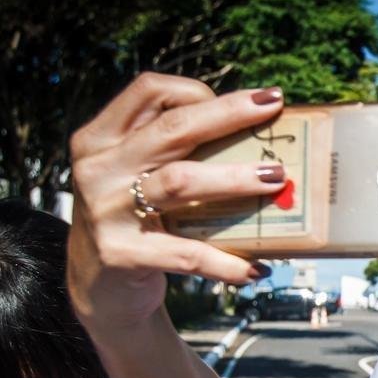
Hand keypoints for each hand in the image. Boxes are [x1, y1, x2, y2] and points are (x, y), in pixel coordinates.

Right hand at [67, 73, 286, 329]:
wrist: (98, 286)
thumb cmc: (136, 220)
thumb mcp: (136, 176)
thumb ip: (172, 152)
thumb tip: (255, 137)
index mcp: (102, 138)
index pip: (149, 92)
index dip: (197, 91)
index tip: (246, 103)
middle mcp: (99, 168)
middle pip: (172, 128)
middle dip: (229, 115)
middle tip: (273, 110)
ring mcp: (106, 210)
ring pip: (180, 182)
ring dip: (235, 178)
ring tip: (277, 180)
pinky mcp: (121, 254)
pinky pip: (186, 254)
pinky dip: (226, 262)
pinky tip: (256, 268)